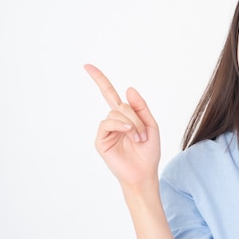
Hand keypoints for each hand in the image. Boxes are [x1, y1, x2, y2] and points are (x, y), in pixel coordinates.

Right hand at [84, 64, 160, 189]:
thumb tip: (128, 88)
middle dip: (135, 117)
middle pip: (121, 105)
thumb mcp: (151, 125)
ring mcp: (106, 131)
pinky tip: (127, 133)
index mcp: (125, 116)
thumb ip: (141, 107)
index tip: (87, 66)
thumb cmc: (148, 152)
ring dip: (131, 123)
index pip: (109, 94)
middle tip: (143, 133)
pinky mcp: (100, 141)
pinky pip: (106, 123)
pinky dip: (119, 125)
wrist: (144, 173)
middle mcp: (113, 121)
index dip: (99, 79)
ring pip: (115, 113)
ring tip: (138, 138)